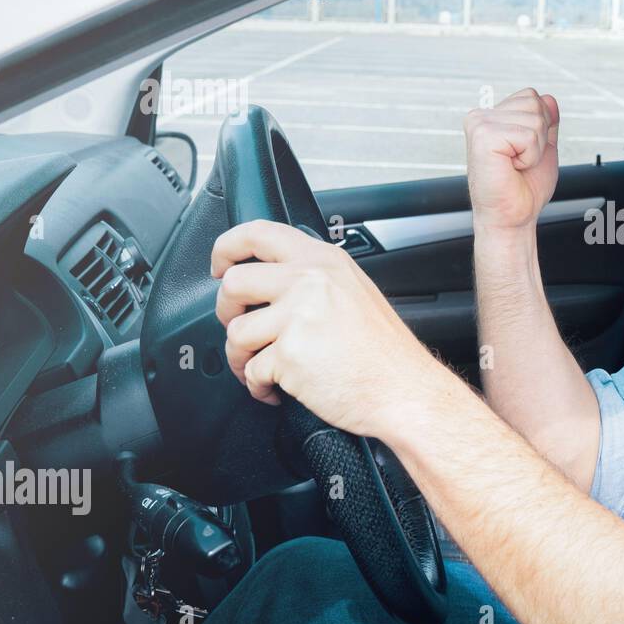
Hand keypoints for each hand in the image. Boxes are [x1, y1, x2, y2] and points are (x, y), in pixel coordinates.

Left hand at [211, 219, 450, 441]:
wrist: (405, 390)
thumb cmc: (386, 352)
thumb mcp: (355, 291)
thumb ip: (315, 279)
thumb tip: (271, 283)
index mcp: (324, 261)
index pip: (258, 232)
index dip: (227, 247)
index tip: (219, 265)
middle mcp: (309, 281)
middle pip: (234, 283)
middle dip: (227, 311)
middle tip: (242, 327)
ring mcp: (297, 316)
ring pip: (236, 332)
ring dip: (243, 357)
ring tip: (264, 369)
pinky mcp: (288, 354)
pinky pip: (251, 371)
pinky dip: (259, 386)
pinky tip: (279, 389)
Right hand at [464, 87, 559, 231]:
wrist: (512, 216)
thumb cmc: (522, 188)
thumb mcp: (542, 147)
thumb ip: (545, 121)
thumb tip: (549, 99)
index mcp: (492, 116)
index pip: (531, 96)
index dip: (541, 125)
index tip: (524, 151)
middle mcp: (481, 117)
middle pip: (535, 103)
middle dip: (540, 137)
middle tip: (520, 160)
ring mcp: (480, 124)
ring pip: (535, 119)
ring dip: (535, 149)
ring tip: (516, 165)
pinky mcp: (484, 137)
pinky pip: (529, 136)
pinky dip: (530, 156)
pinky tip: (512, 167)